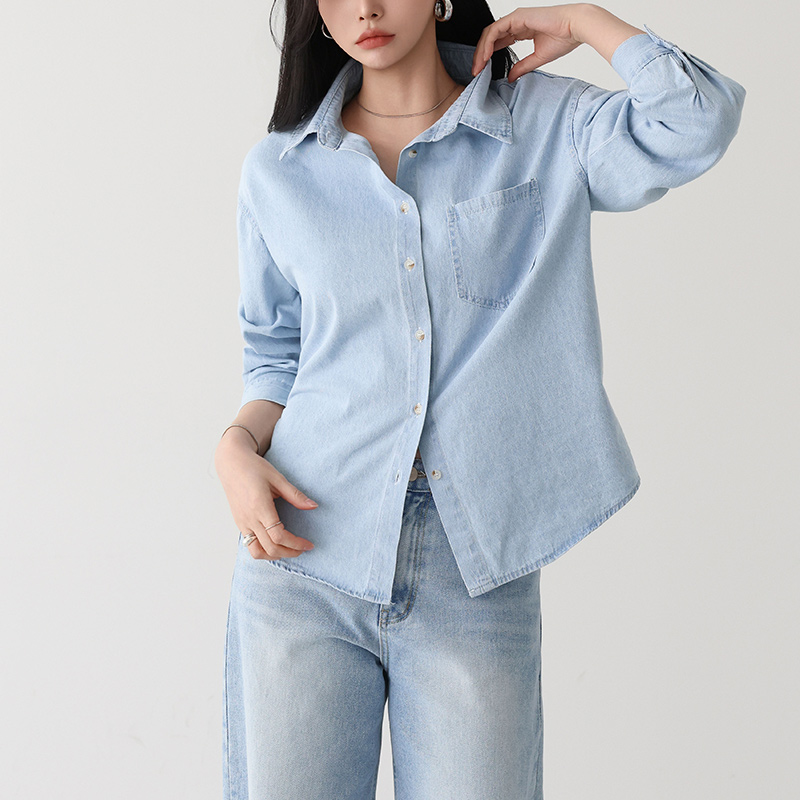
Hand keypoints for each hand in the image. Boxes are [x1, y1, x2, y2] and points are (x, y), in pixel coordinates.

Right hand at [216, 445, 317, 559]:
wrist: (231, 463)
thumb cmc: (254, 468)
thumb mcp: (278, 478)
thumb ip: (295, 495)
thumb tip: (314, 506)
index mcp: (260, 507)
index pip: (278, 536)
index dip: (296, 544)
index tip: (308, 545)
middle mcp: (249, 518)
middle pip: (270, 548)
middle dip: (289, 553)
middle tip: (303, 549)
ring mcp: (242, 523)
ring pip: (256, 552)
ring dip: (274, 555)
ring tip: (289, 550)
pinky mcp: (239, 523)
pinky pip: (249, 545)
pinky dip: (264, 550)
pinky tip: (275, 544)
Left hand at [471, 3, 591, 80]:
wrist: (575, 28)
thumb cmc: (564, 38)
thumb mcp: (537, 59)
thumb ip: (521, 67)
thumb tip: (509, 78)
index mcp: (521, 30)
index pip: (498, 42)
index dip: (488, 57)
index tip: (483, 72)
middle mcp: (516, 22)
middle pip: (491, 38)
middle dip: (480, 56)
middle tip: (475, 72)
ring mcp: (515, 18)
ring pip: (490, 34)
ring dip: (481, 51)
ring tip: (477, 68)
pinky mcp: (517, 17)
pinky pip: (495, 31)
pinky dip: (487, 44)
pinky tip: (484, 58)